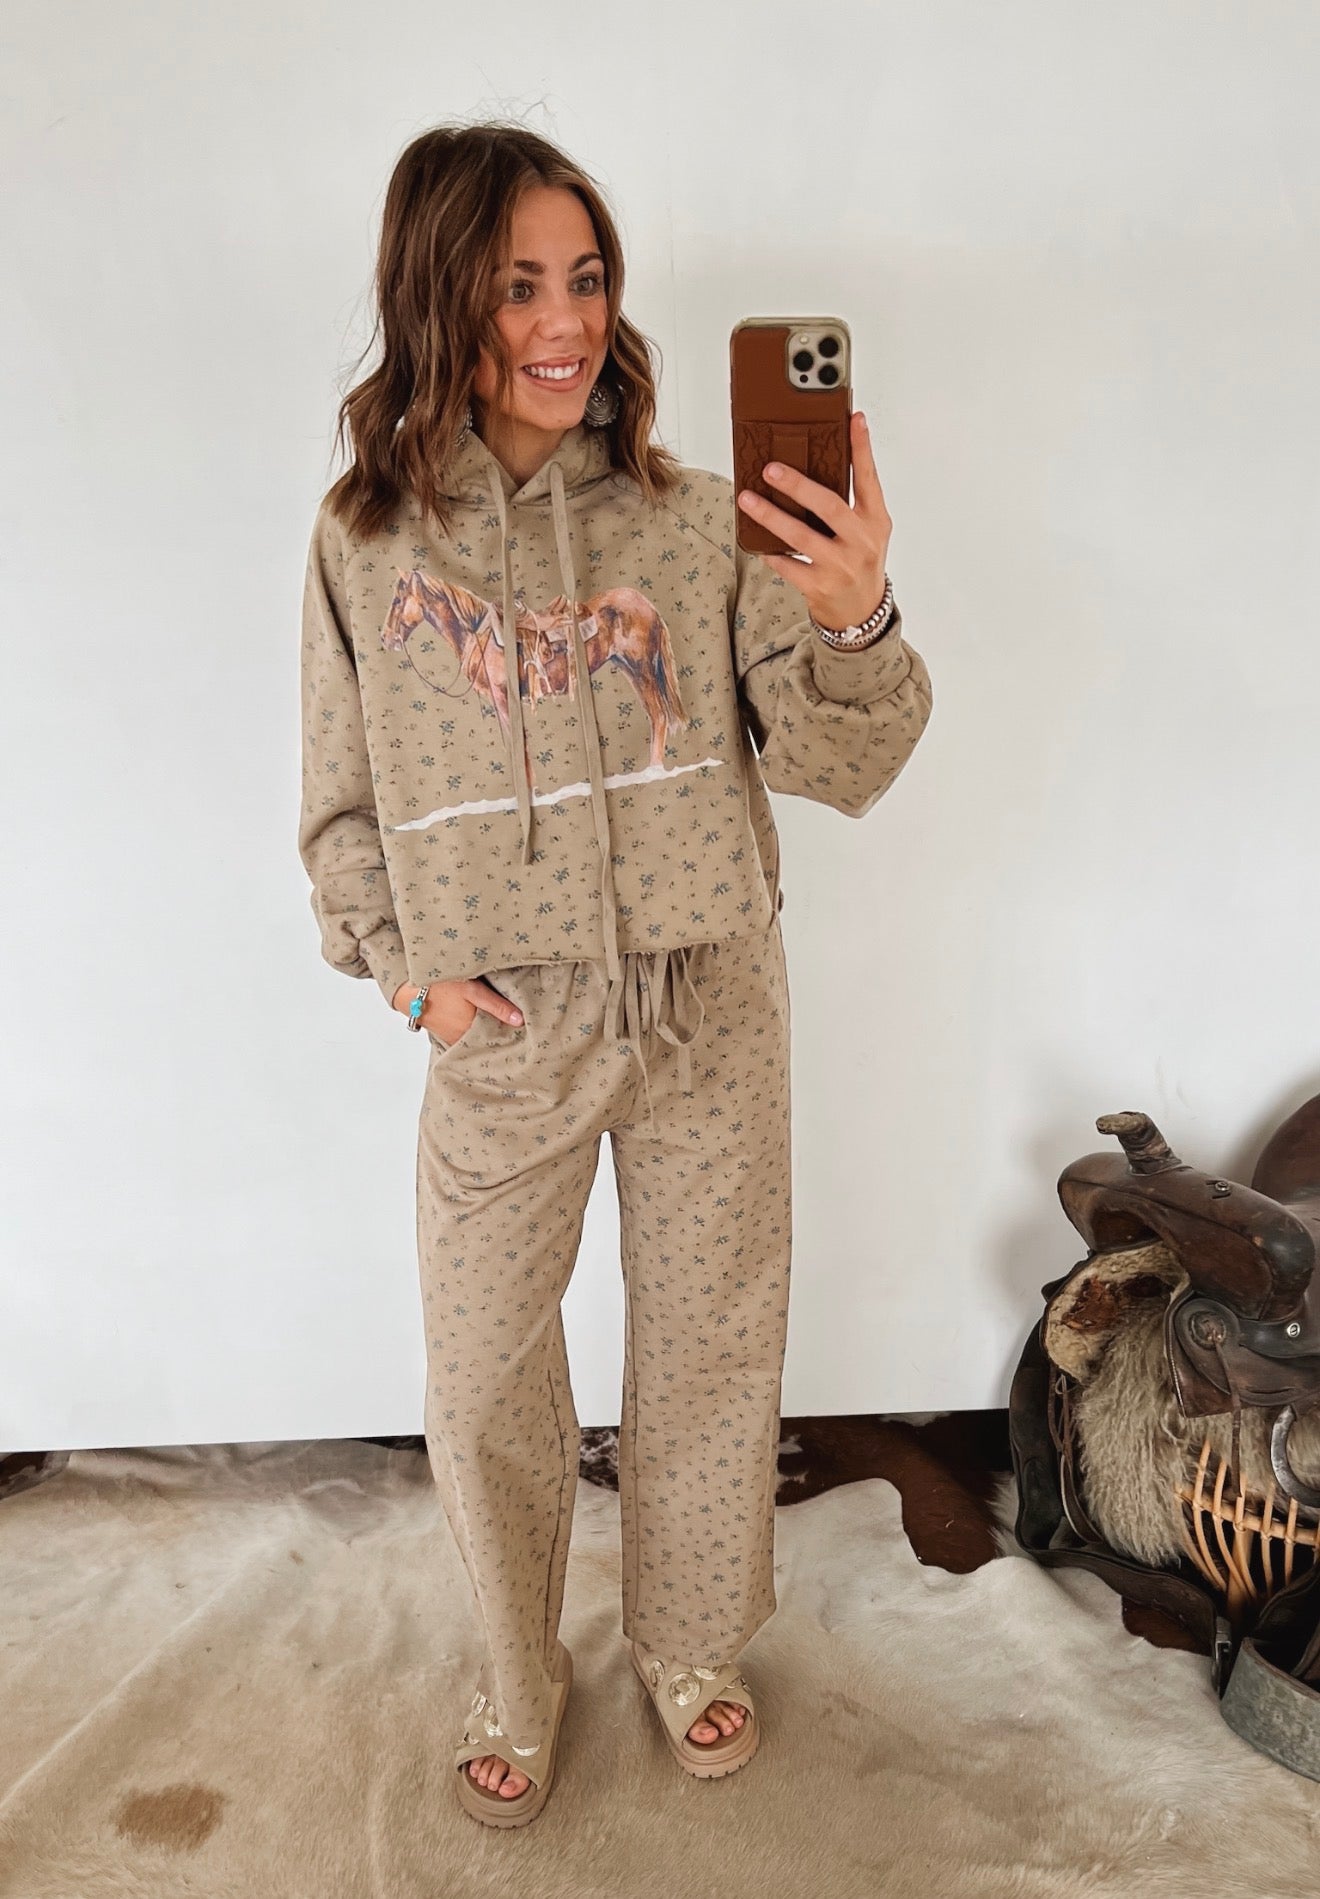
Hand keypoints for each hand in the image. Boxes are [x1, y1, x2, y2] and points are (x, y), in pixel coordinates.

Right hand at [392, 978, 523, 1041]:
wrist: (408, 989)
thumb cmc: (440, 985)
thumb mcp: (473, 990)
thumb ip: (497, 1006)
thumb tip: (520, 1021)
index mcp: (471, 1031)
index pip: (498, 1037)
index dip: (511, 1033)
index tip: (526, 1032)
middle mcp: (462, 1039)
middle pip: (488, 1039)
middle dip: (500, 1034)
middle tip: (518, 1030)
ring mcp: (452, 1038)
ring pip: (476, 1038)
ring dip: (486, 1033)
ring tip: (502, 1025)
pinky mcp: (445, 1034)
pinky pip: (464, 1037)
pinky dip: (473, 1032)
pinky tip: (481, 1024)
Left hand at [736, 410, 891, 631]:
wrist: (862, 612)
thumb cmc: (859, 561)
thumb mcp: (867, 531)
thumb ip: (850, 503)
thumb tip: (813, 468)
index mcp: (875, 521)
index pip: (869, 478)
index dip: (862, 448)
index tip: (854, 418)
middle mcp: (861, 542)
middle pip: (828, 506)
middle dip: (797, 485)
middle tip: (770, 468)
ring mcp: (841, 566)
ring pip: (800, 536)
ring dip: (770, 516)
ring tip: (747, 499)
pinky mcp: (820, 587)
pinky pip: (788, 565)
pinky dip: (772, 553)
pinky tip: (759, 543)